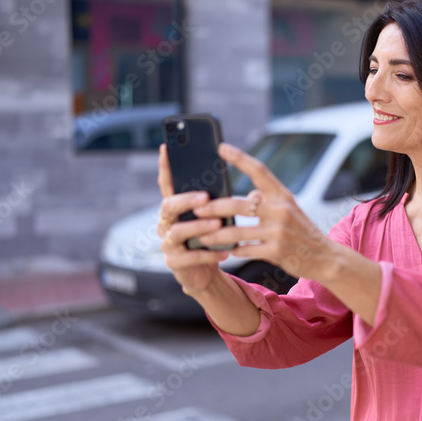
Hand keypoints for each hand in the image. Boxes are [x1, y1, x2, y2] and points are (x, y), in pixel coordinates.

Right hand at [156, 144, 234, 295]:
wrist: (206, 272)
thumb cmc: (211, 238)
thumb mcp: (217, 217)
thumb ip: (225, 203)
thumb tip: (256, 193)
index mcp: (176, 208)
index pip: (167, 184)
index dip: (165, 167)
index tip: (166, 148)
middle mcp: (166, 223)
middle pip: (168, 206)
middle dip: (186, 200)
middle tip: (206, 197)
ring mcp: (167, 243)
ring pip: (178, 231)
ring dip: (199, 226)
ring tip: (218, 224)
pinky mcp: (174, 263)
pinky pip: (189, 257)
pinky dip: (208, 254)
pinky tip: (225, 251)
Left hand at [191, 143, 337, 280]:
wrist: (326, 257)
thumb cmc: (303, 232)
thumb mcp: (290, 210)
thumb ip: (268, 199)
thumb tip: (249, 193)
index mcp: (283, 195)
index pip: (260, 171)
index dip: (240, 158)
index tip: (222, 148)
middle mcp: (281, 210)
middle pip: (238, 204)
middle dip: (214, 207)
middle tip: (197, 208)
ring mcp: (279, 231)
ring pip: (237, 231)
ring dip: (216, 234)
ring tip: (202, 236)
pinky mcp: (276, 251)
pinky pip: (246, 250)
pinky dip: (233, 250)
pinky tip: (226, 251)